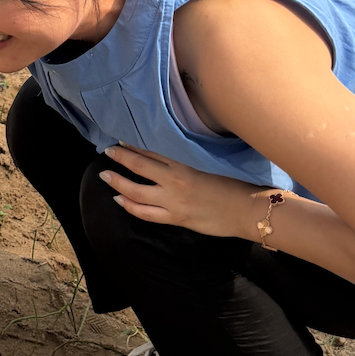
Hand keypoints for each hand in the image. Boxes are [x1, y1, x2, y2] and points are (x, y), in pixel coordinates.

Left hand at [100, 145, 269, 238]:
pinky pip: (146, 213)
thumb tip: (173, 151)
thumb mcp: (211, 162)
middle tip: (108, 150)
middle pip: (139, 166)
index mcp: (186, 162)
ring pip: (136, 191)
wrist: (249, 210)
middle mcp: (175, 180)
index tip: (122, 138)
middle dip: (121, 157)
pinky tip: (119, 200)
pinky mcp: (177, 218)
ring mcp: (174, 201)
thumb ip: (190, 157)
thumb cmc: (237, 183)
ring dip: (118, 182)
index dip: (135, 144)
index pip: (153, 150)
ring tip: (104, 174)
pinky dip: (130, 206)